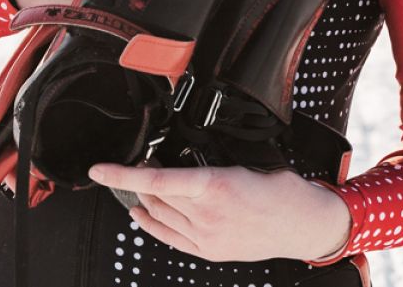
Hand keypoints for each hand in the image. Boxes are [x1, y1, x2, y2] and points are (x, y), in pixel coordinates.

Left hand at [88, 162, 351, 262]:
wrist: (304, 224)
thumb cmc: (282, 189)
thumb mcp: (248, 161)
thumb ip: (212, 159)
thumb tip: (181, 151)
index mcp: (216, 186)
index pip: (157, 181)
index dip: (123, 175)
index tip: (99, 170)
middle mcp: (207, 215)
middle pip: (154, 196)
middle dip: (141, 177)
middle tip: (141, 160)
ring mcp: (207, 237)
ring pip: (159, 215)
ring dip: (145, 197)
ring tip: (140, 182)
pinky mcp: (209, 252)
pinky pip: (168, 237)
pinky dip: (150, 224)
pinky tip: (140, 214)